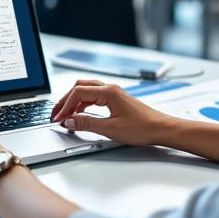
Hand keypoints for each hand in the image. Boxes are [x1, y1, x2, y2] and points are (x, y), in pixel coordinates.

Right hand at [50, 79, 174, 146]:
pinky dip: (83, 105)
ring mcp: (113, 93)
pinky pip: (94, 97)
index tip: (58, 118)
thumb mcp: (111, 129)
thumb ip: (87, 124)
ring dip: (74, 102)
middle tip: (56, 114)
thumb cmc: (143, 127)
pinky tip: (80, 115)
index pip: (78, 93)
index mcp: (108, 92)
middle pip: (79, 88)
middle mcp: (110, 89)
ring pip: (86, 91)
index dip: (65, 106)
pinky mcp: (116, 100)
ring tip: (66, 115)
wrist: (162, 129)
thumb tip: (70, 121)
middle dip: (66, 101)